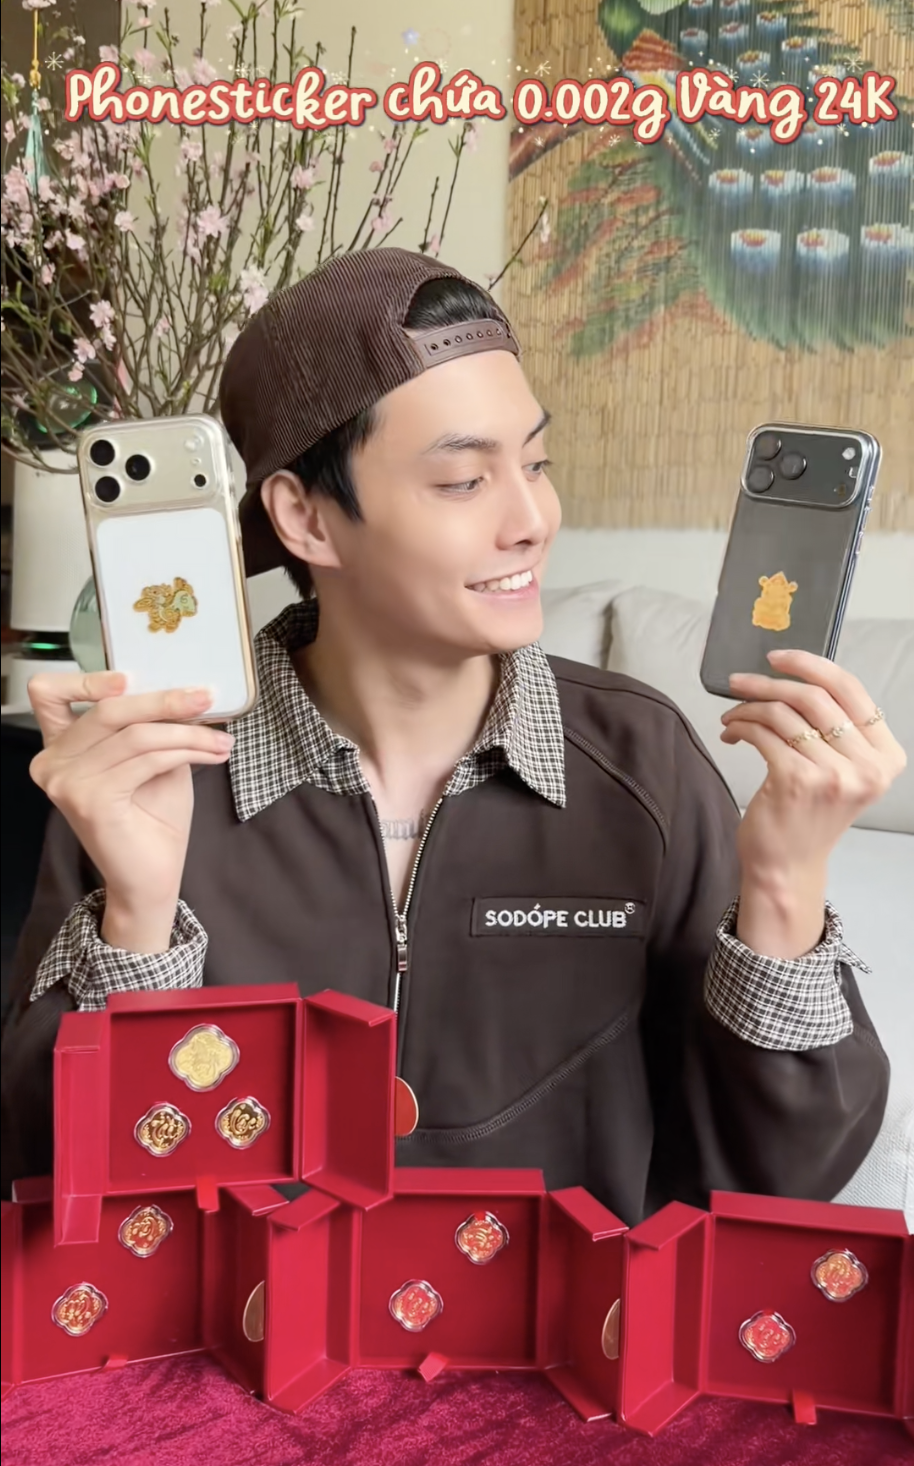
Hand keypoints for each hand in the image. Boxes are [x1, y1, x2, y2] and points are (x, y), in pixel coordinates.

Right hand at [28, 672, 233, 952]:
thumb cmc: (151, 821)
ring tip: (220, 740)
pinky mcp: (91, 801)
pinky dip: (185, 751)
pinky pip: (147, 759)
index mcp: (60, 749)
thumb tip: (184, 693)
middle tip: (205, 698)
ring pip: (136, 735)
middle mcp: (53, 764)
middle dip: (164, 700)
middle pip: (107, 710)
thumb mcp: (153, 760)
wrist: (151, 879)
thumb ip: (152, 727)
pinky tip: (211, 755)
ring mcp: (67, 783)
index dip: (85, 679)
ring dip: (188, 732)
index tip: (132, 677)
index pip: (48, 695)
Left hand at [719, 649, 906, 956]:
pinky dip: (741, 726)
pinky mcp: (796, 782)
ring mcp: (833, 775)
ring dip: (748, 707)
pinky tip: (731, 734)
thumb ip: (836, 729)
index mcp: (886, 757)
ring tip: (731, 715)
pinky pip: (762, 733)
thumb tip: (796, 675)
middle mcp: (866, 767)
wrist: (787, 867)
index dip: (812, 665)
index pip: (852, 690)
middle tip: (738, 682)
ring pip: (783, 712)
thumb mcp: (841, 771)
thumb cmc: (807, 815)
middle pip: (814, 696)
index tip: (779, 657)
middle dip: (769, 683)